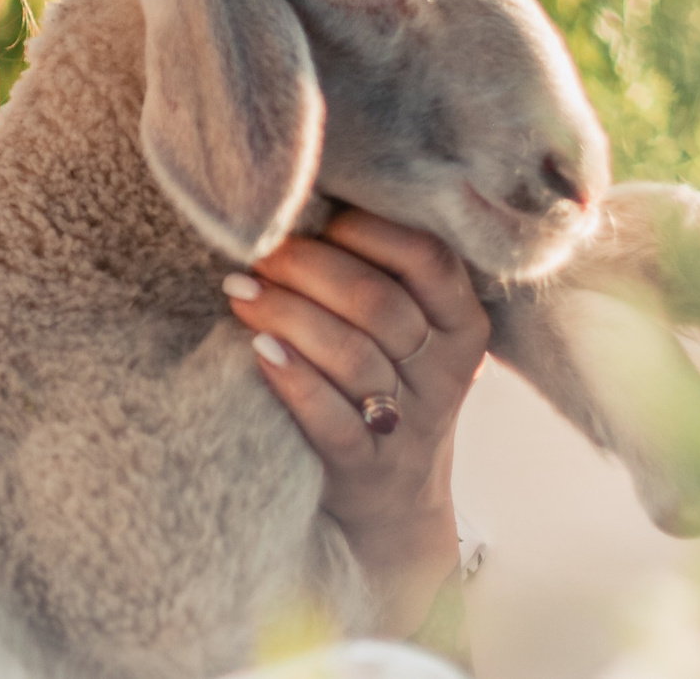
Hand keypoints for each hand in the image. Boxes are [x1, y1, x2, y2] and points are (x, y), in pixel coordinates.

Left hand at [222, 207, 489, 636]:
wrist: (392, 498)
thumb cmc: (383, 381)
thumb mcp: (406, 326)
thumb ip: (375, 270)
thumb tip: (296, 199)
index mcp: (460, 322)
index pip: (426, 257)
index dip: (362, 229)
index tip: (308, 216)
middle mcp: (446, 371)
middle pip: (378, 304)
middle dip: (308, 268)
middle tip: (255, 253)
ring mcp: (411, 424)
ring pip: (353, 357)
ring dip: (289, 316)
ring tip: (239, 291)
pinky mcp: (368, 467)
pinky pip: (333, 421)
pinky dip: (294, 382)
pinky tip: (258, 351)